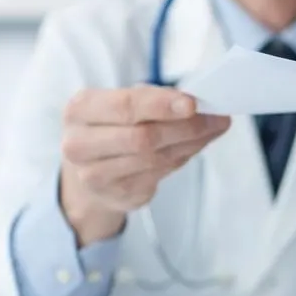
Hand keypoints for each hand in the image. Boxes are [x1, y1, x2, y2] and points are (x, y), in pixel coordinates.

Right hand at [60, 87, 230, 244]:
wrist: (89, 171)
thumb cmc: (111, 127)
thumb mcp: (122, 105)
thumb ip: (155, 100)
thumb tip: (200, 104)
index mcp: (79, 110)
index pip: (124, 106)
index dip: (161, 105)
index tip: (192, 104)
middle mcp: (80, 144)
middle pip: (142, 137)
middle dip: (185, 126)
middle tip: (216, 117)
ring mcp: (96, 175)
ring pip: (155, 158)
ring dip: (191, 142)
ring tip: (213, 128)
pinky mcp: (118, 195)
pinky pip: (160, 173)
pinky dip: (183, 156)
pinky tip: (195, 144)